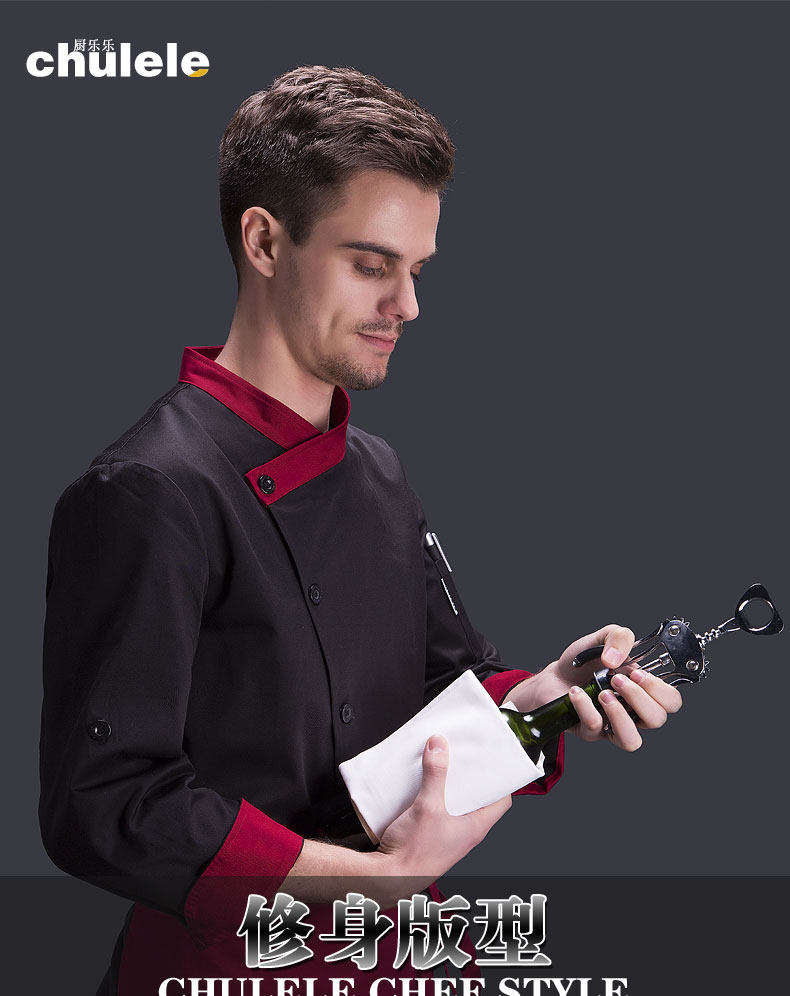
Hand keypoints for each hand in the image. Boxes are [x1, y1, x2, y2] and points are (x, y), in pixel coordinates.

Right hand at [375, 735, 510, 898]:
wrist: (388, 878)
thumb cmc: (414, 854)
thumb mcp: (427, 806)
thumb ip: (434, 774)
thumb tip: (439, 745)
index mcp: (475, 828)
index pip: (502, 802)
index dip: (500, 781)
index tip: (493, 762)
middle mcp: (465, 834)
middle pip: (477, 800)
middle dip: (470, 778)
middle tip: (462, 757)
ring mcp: (448, 837)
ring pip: (456, 806)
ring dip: (450, 787)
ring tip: (441, 765)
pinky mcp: (431, 838)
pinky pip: (438, 812)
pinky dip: (434, 797)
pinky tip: (421, 785)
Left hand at [511, 624, 682, 751]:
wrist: (554, 676)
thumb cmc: (583, 663)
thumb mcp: (603, 638)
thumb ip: (619, 637)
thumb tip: (617, 659)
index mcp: (644, 690)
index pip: (671, 702)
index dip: (660, 690)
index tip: (638, 673)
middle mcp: (633, 711)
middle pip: (656, 720)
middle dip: (639, 697)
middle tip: (617, 679)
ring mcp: (612, 725)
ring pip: (632, 740)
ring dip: (619, 714)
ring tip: (603, 693)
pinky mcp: (590, 732)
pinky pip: (595, 727)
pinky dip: (585, 706)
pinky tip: (576, 692)